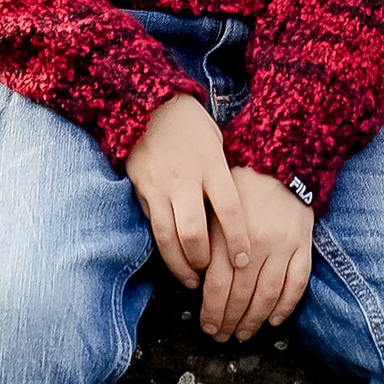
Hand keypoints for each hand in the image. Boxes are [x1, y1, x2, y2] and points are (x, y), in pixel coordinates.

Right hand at [124, 90, 237, 288]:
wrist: (147, 103)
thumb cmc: (190, 125)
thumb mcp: (217, 143)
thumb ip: (224, 177)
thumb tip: (239, 212)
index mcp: (211, 164)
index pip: (229, 208)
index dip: (237, 238)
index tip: (243, 260)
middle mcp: (185, 178)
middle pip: (194, 232)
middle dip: (203, 260)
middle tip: (212, 275)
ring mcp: (159, 186)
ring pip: (167, 237)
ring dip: (180, 265)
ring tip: (192, 280)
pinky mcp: (140, 191)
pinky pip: (152, 227)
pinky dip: (163, 249)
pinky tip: (173, 260)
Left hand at [200, 168, 314, 341]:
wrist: (280, 160)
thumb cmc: (240, 186)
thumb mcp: (214, 209)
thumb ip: (206, 244)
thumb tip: (197, 285)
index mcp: (229, 233)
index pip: (218, 285)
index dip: (211, 311)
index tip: (207, 326)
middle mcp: (257, 242)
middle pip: (241, 294)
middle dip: (229, 321)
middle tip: (222, 336)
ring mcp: (283, 245)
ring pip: (268, 294)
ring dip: (254, 320)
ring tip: (244, 333)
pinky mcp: (303, 244)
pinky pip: (297, 282)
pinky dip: (286, 306)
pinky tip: (273, 319)